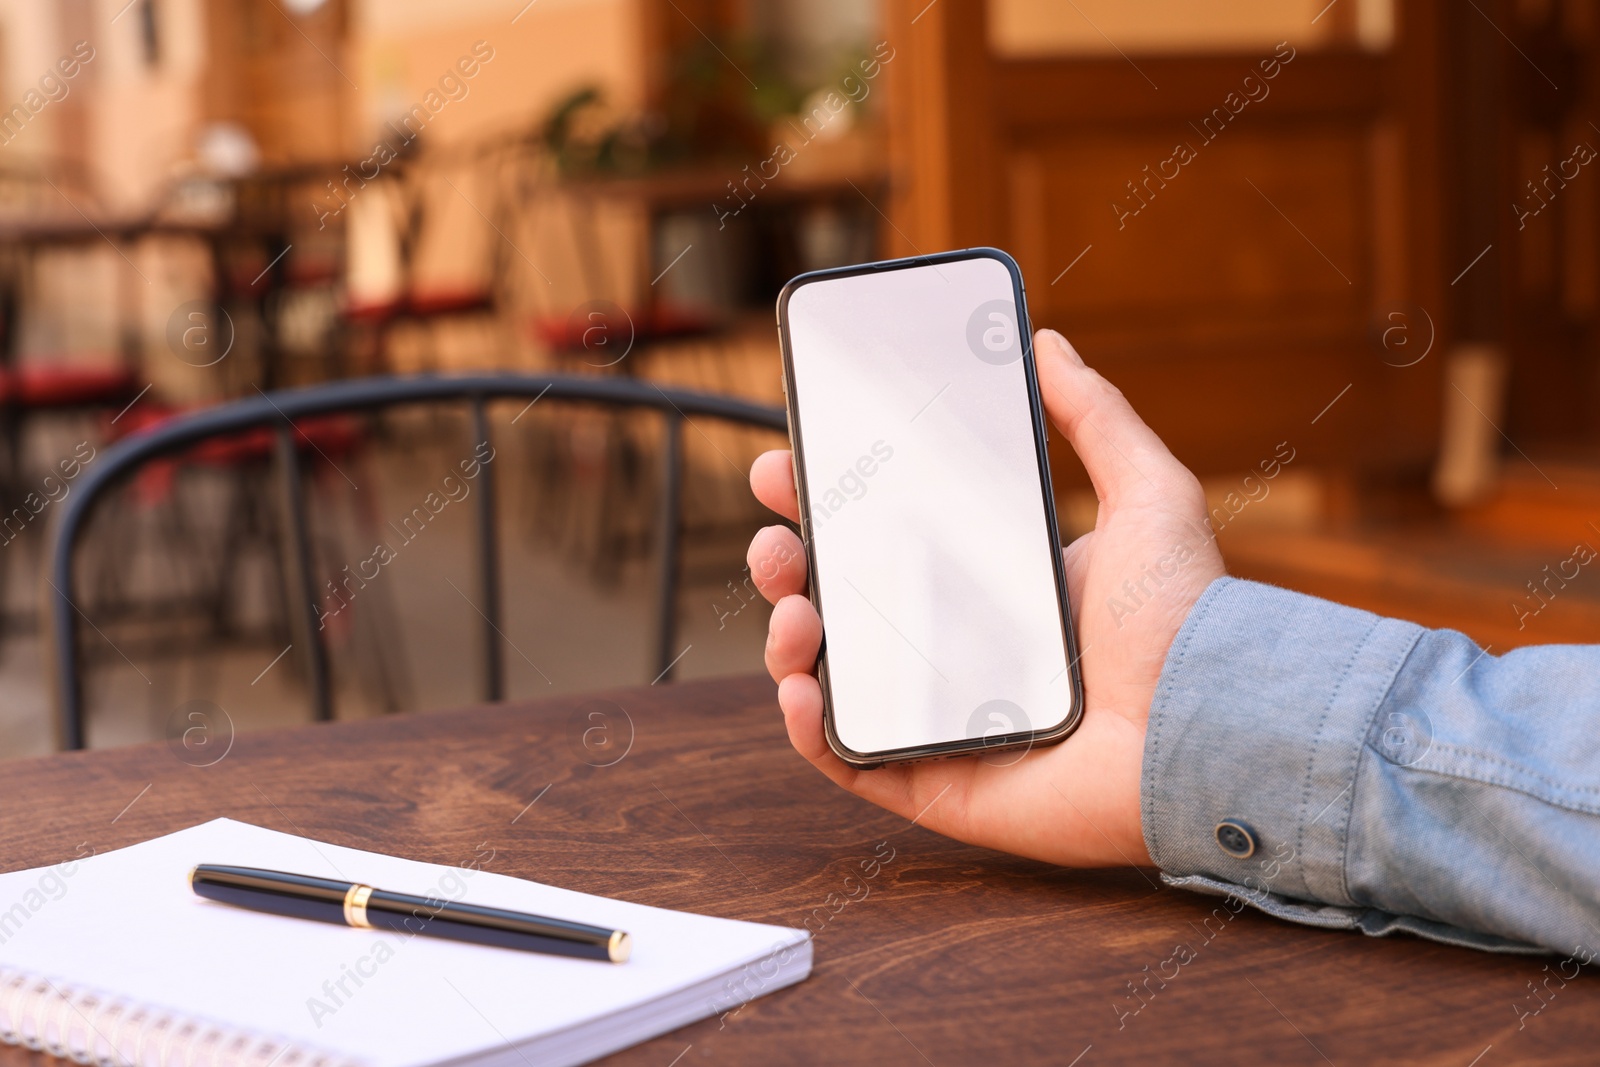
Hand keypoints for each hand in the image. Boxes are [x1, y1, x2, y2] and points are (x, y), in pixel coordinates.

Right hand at [746, 329, 1223, 866]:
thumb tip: (1047, 344)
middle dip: (786, 566)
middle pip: (840, 605)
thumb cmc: (1188, 620)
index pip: (885, 540)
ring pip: (832, 680)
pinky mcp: (938, 782)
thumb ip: (1096, 416)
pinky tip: (800, 692)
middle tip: (777, 540)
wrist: (1210, 725)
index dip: (826, 506)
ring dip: (787, 641)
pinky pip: (850, 762)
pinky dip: (808, 732)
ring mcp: (941, 720)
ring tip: (794, 612)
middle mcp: (957, 651)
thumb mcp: (1146, 492)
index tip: (786, 467)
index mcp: (991, 587)